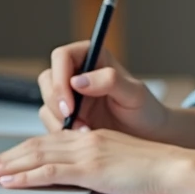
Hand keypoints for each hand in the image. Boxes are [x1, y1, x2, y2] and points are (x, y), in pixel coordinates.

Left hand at [0, 128, 188, 193]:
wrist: (173, 166)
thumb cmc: (153, 169)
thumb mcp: (118, 165)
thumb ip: (95, 167)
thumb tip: (77, 180)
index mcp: (89, 137)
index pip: (46, 142)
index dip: (20, 151)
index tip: (1, 161)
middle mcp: (83, 139)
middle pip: (34, 146)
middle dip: (5, 157)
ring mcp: (85, 151)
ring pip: (36, 155)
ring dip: (7, 165)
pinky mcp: (89, 167)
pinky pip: (50, 171)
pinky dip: (26, 175)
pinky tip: (10, 181)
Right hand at [39, 41, 169, 139]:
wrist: (148, 137)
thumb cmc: (145, 110)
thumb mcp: (134, 93)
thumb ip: (109, 81)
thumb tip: (78, 80)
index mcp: (93, 57)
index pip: (62, 56)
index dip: (60, 79)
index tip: (70, 104)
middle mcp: (78, 73)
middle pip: (48, 79)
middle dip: (56, 102)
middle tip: (72, 120)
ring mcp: (71, 95)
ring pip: (46, 101)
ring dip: (59, 119)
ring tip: (85, 132)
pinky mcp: (67, 116)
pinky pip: (50, 121)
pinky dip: (61, 131)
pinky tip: (82, 137)